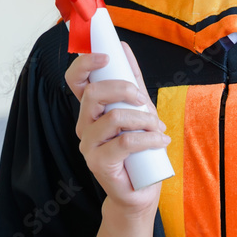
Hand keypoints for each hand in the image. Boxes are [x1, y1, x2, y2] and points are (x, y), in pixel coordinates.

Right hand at [65, 42, 168, 212]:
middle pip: (94, 93)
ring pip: (113, 118)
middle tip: (144, 100)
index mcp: (90, 109)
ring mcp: (88, 145)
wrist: (141, 189)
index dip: (85, 64)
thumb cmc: (139, 148)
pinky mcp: (98, 163)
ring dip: (143, 119)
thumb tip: (123, 47)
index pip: (75, 80)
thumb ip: (130, 80)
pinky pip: (125, 142)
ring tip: (159, 127)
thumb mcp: (138, 109)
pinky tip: (160, 140)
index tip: (106, 56)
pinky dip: (148, 138)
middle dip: (124, 89)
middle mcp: (83, 124)